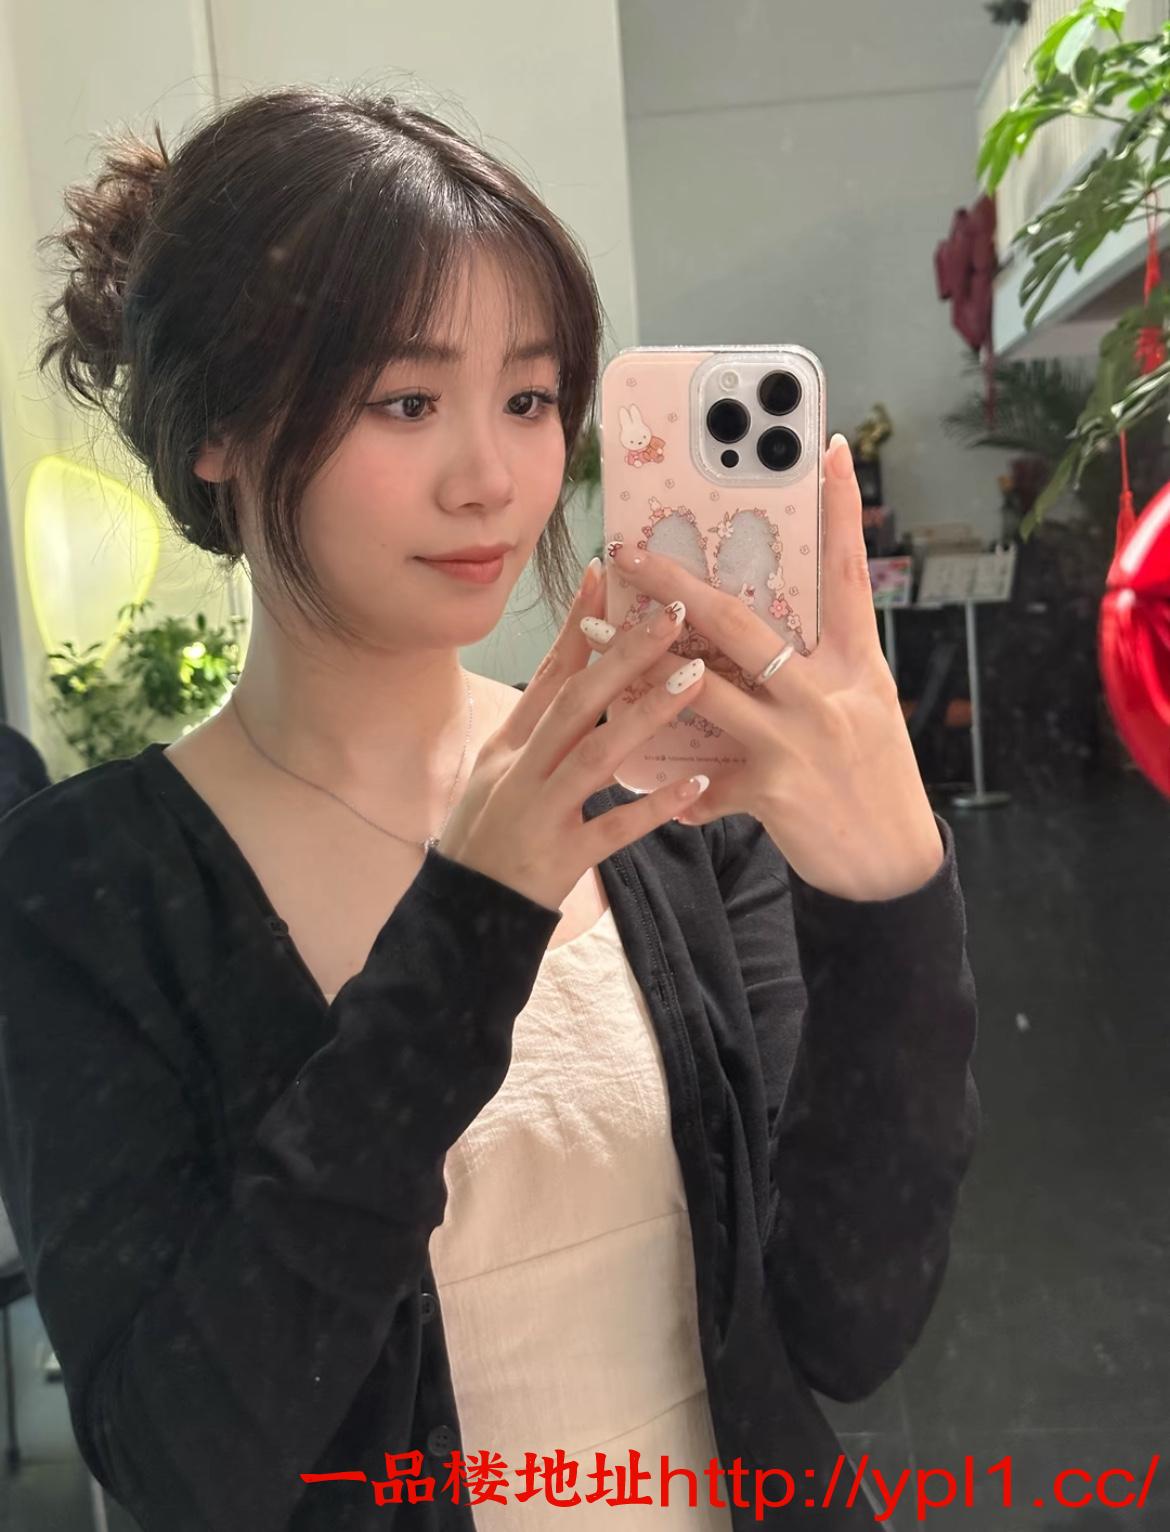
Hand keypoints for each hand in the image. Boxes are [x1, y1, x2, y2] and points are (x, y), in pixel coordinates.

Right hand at [436, 563, 712, 911]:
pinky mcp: (559, 859)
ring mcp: (538, 814)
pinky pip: (612, 829)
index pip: (547, 675)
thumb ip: (536, 727)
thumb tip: (568, 670)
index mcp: (508, 746)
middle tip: (674, 616)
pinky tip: (695, 784)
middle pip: (574, 702)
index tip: (607, 577)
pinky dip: (653, 807)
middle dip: (624, 654)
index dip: (577, 627)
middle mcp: (519, 771)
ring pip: (595, 755)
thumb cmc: (485, 838)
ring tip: (696, 678)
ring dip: (646, 714)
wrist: (461, 917)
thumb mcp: (497, 773)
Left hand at [588, 434, 944, 901]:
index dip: (842, 511)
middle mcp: (829, 694)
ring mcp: (800, 740)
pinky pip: (705, 781)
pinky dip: (678, 788)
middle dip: (681, 585)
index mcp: (857, 666)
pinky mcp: (776, 790)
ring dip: (643, 667)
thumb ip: (820, 672)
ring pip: (706, 692)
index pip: (848, 574)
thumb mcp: (865, 711)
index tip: (830, 450)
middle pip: (745, 625)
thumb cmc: (876, 784)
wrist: (895, 867)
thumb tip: (768, 636)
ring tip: (598, 638)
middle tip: (633, 551)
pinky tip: (654, 789)